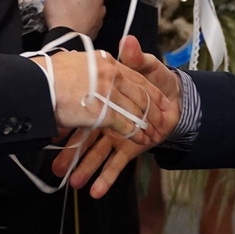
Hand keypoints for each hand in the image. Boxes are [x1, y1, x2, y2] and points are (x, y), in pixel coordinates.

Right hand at [43, 0, 103, 37]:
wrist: (65, 41)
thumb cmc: (62, 12)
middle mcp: (102, 7)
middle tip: (62, 1)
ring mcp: (99, 22)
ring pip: (87, 10)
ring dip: (78, 10)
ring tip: (65, 13)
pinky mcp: (94, 33)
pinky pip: (86, 22)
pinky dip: (79, 21)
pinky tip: (69, 23)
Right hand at [45, 50, 162, 139]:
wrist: (34, 82)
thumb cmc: (50, 73)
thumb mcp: (76, 60)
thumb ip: (95, 63)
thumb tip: (108, 59)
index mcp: (105, 61)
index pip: (135, 76)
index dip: (149, 89)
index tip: (161, 98)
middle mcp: (110, 75)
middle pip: (139, 93)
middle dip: (153, 108)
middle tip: (164, 118)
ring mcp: (107, 94)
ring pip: (135, 110)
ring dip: (146, 123)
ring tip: (154, 133)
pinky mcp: (102, 113)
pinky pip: (126, 125)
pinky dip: (135, 134)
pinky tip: (141, 140)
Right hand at [49, 36, 180, 196]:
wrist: (179, 99)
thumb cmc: (159, 79)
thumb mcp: (148, 65)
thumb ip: (136, 57)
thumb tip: (129, 41)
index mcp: (107, 95)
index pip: (90, 108)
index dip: (78, 118)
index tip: (59, 134)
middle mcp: (108, 115)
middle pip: (87, 135)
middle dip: (71, 152)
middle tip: (55, 166)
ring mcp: (116, 134)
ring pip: (98, 152)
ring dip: (86, 168)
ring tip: (71, 181)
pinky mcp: (127, 147)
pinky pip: (117, 164)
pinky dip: (107, 178)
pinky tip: (95, 191)